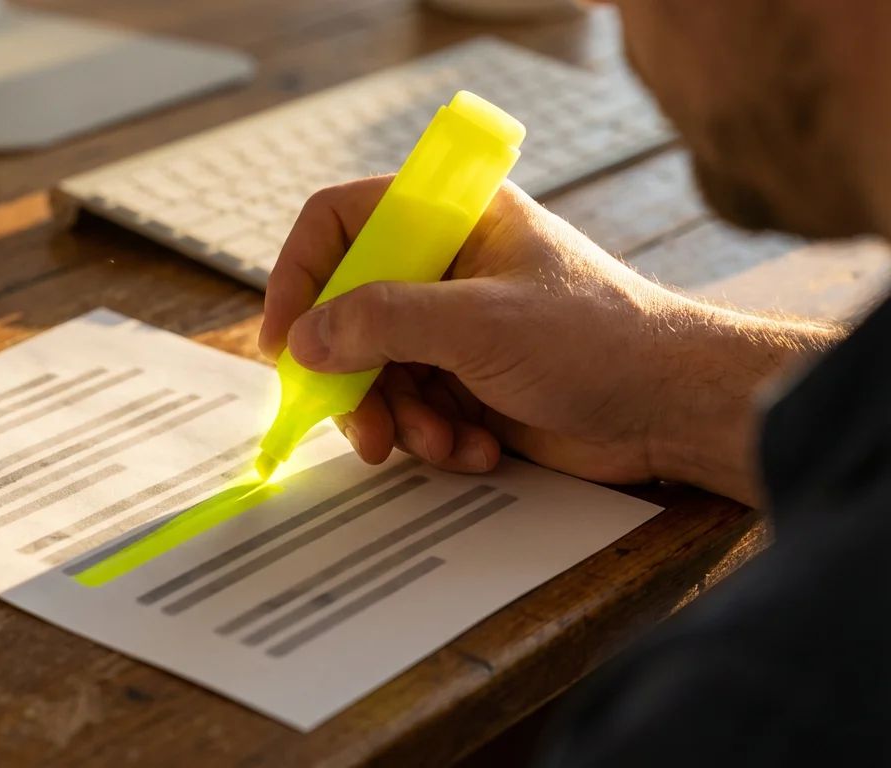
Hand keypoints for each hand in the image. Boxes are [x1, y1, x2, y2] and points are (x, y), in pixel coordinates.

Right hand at [258, 177, 842, 504]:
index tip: (286, 339)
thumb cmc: (598, 341)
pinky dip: (432, 437)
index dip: (300, 274)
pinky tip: (475, 451)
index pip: (342, 221)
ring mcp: (452, 327)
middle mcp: (444, 266)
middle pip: (347, 310)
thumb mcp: (478, 323)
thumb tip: (304, 339)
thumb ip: (382, 321)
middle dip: (351, 376)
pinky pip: (410, 408)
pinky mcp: (466, 382)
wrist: (671, 410)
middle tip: (360, 425)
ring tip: (441, 441)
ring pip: (373, 370)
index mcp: (450, 218)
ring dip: (398, 417)